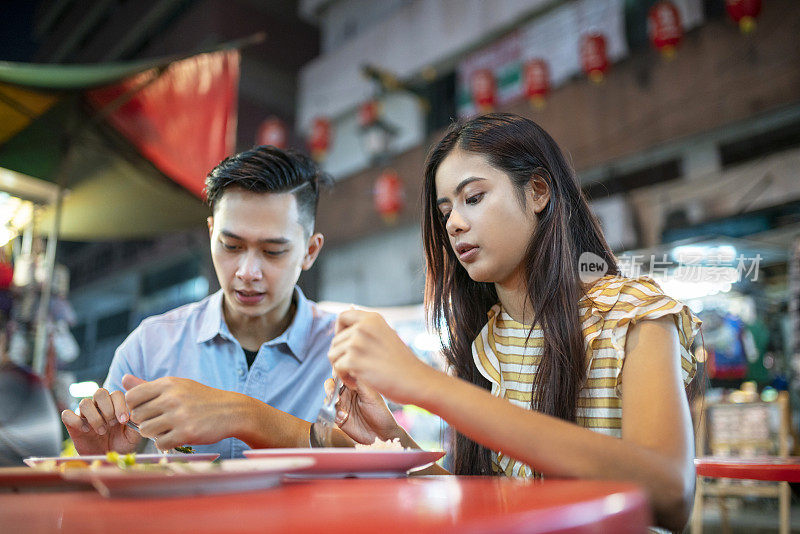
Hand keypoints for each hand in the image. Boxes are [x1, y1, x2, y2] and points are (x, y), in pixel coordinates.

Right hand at [61, 387, 139, 454]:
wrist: (106, 459)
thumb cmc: (121, 445)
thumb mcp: (133, 436)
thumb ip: (136, 423)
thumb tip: (136, 412)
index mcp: (115, 405)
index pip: (116, 394)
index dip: (120, 405)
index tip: (124, 420)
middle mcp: (100, 407)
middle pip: (100, 392)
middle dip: (107, 408)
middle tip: (112, 424)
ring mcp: (85, 415)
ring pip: (84, 402)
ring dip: (94, 416)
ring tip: (102, 430)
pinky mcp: (72, 424)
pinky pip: (66, 414)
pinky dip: (75, 420)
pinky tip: (86, 430)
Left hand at [122, 374, 240, 450]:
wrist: (231, 411)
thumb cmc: (200, 398)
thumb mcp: (177, 386)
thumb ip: (148, 386)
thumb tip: (123, 378)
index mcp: (168, 384)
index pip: (131, 397)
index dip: (133, 406)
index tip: (145, 410)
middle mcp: (172, 398)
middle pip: (137, 416)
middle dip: (145, 421)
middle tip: (158, 422)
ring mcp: (179, 416)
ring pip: (146, 431)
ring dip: (153, 433)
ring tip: (166, 429)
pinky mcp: (186, 433)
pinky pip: (160, 443)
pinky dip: (165, 443)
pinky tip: (175, 437)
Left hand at [327, 310, 435, 405]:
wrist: (416, 381)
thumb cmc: (402, 364)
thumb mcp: (386, 337)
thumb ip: (367, 331)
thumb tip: (342, 331)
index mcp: (372, 318)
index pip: (342, 317)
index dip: (339, 331)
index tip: (346, 346)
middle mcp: (363, 326)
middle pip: (335, 340)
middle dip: (342, 357)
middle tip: (357, 369)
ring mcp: (357, 342)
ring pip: (332, 355)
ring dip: (342, 368)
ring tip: (358, 376)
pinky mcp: (354, 360)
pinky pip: (337, 369)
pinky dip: (345, 379)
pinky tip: (359, 382)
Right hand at [327, 378, 403, 444]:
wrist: (380, 434)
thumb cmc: (380, 413)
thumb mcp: (371, 395)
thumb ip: (359, 383)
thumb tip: (348, 369)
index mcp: (356, 384)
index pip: (343, 373)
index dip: (338, 372)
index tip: (337, 375)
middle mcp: (348, 393)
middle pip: (332, 384)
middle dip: (330, 387)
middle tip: (334, 393)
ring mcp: (342, 404)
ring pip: (329, 397)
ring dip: (330, 399)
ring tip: (338, 403)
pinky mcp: (338, 417)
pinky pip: (329, 411)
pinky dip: (333, 413)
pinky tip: (343, 417)